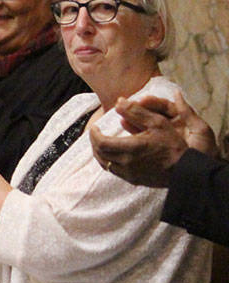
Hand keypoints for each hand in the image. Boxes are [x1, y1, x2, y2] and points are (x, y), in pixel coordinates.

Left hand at [90, 93, 216, 186]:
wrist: (187, 169)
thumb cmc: (173, 144)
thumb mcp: (157, 123)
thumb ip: (136, 112)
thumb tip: (118, 102)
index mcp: (131, 148)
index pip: (101, 142)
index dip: (94, 134)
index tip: (94, 127)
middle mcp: (127, 163)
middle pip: (100, 154)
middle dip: (94, 142)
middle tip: (95, 134)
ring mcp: (130, 174)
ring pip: (105, 164)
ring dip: (100, 153)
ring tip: (101, 143)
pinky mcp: (134, 180)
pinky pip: (114, 171)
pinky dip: (109, 161)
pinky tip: (113, 154)